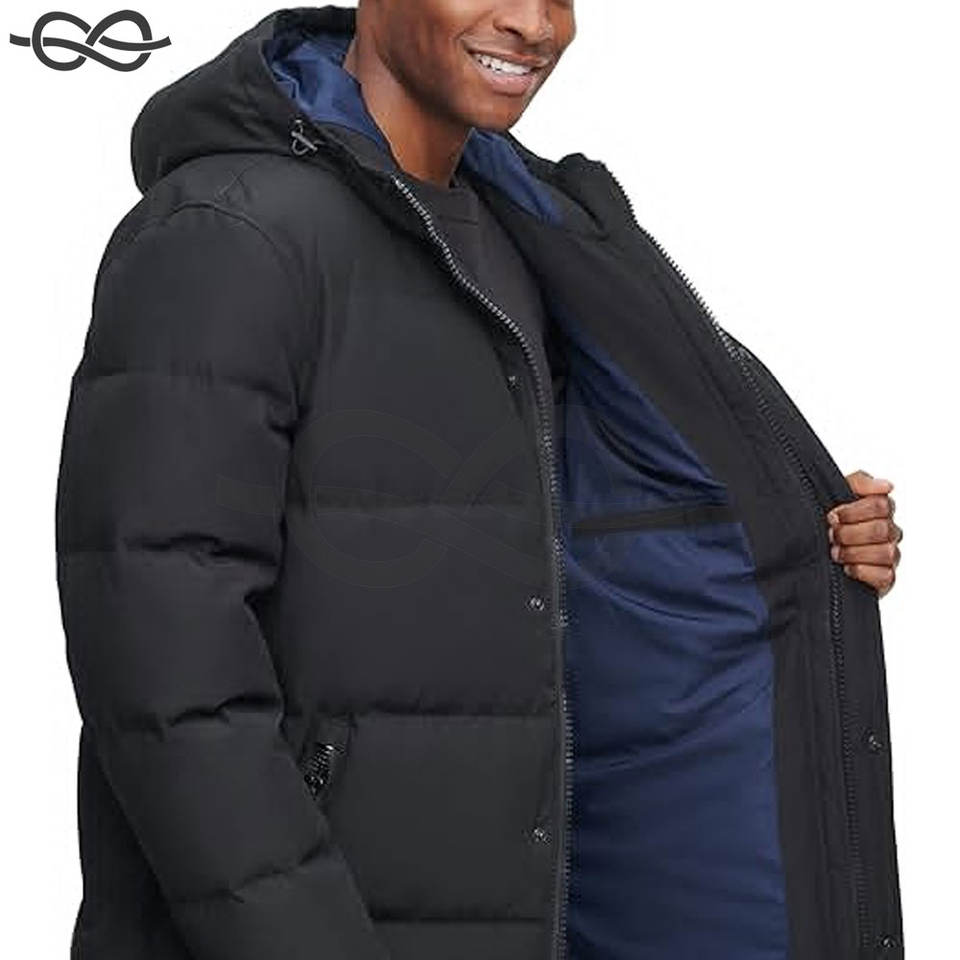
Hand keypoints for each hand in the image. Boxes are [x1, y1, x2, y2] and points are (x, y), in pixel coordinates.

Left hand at [825, 469, 901, 597]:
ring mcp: (890, 555)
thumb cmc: (828, 521)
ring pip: (886, 552)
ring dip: (855, 552)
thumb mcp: (837, 493)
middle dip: (850, 532)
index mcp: (881, 510)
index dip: (854, 511)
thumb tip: (887, 486)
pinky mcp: (885, 577)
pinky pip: (886, 576)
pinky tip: (847, 568)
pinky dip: (863, 572)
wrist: (811, 551)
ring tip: (835, 552)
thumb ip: (860, 482)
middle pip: (883, 529)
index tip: (832, 516)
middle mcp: (889, 531)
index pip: (882, 505)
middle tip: (831, 535)